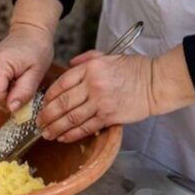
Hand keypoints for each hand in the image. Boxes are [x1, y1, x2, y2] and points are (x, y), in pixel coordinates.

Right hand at [0, 24, 54, 111]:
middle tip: (20, 90)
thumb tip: (11, 109)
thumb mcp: (36, 73)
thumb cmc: (37, 50)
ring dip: (1, 95)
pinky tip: (10, 81)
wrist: (30, 32)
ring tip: (16, 83)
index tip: (21, 96)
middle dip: (4, 100)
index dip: (7, 102)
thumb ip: (24, 92)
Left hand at [38, 52, 154, 142]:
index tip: (42, 105)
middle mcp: (92, 85)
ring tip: (47, 134)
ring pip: (71, 118)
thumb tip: (69, 64)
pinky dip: (72, 134)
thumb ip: (86, 59)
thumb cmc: (134, 69)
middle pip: (62, 103)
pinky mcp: (109, 116)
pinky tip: (63, 137)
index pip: (61, 84)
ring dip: (56, 128)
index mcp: (90, 69)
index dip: (48, 97)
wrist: (156, 82)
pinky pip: (86, 127)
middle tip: (38, 123)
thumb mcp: (107, 56)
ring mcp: (100, 102)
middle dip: (47, 116)